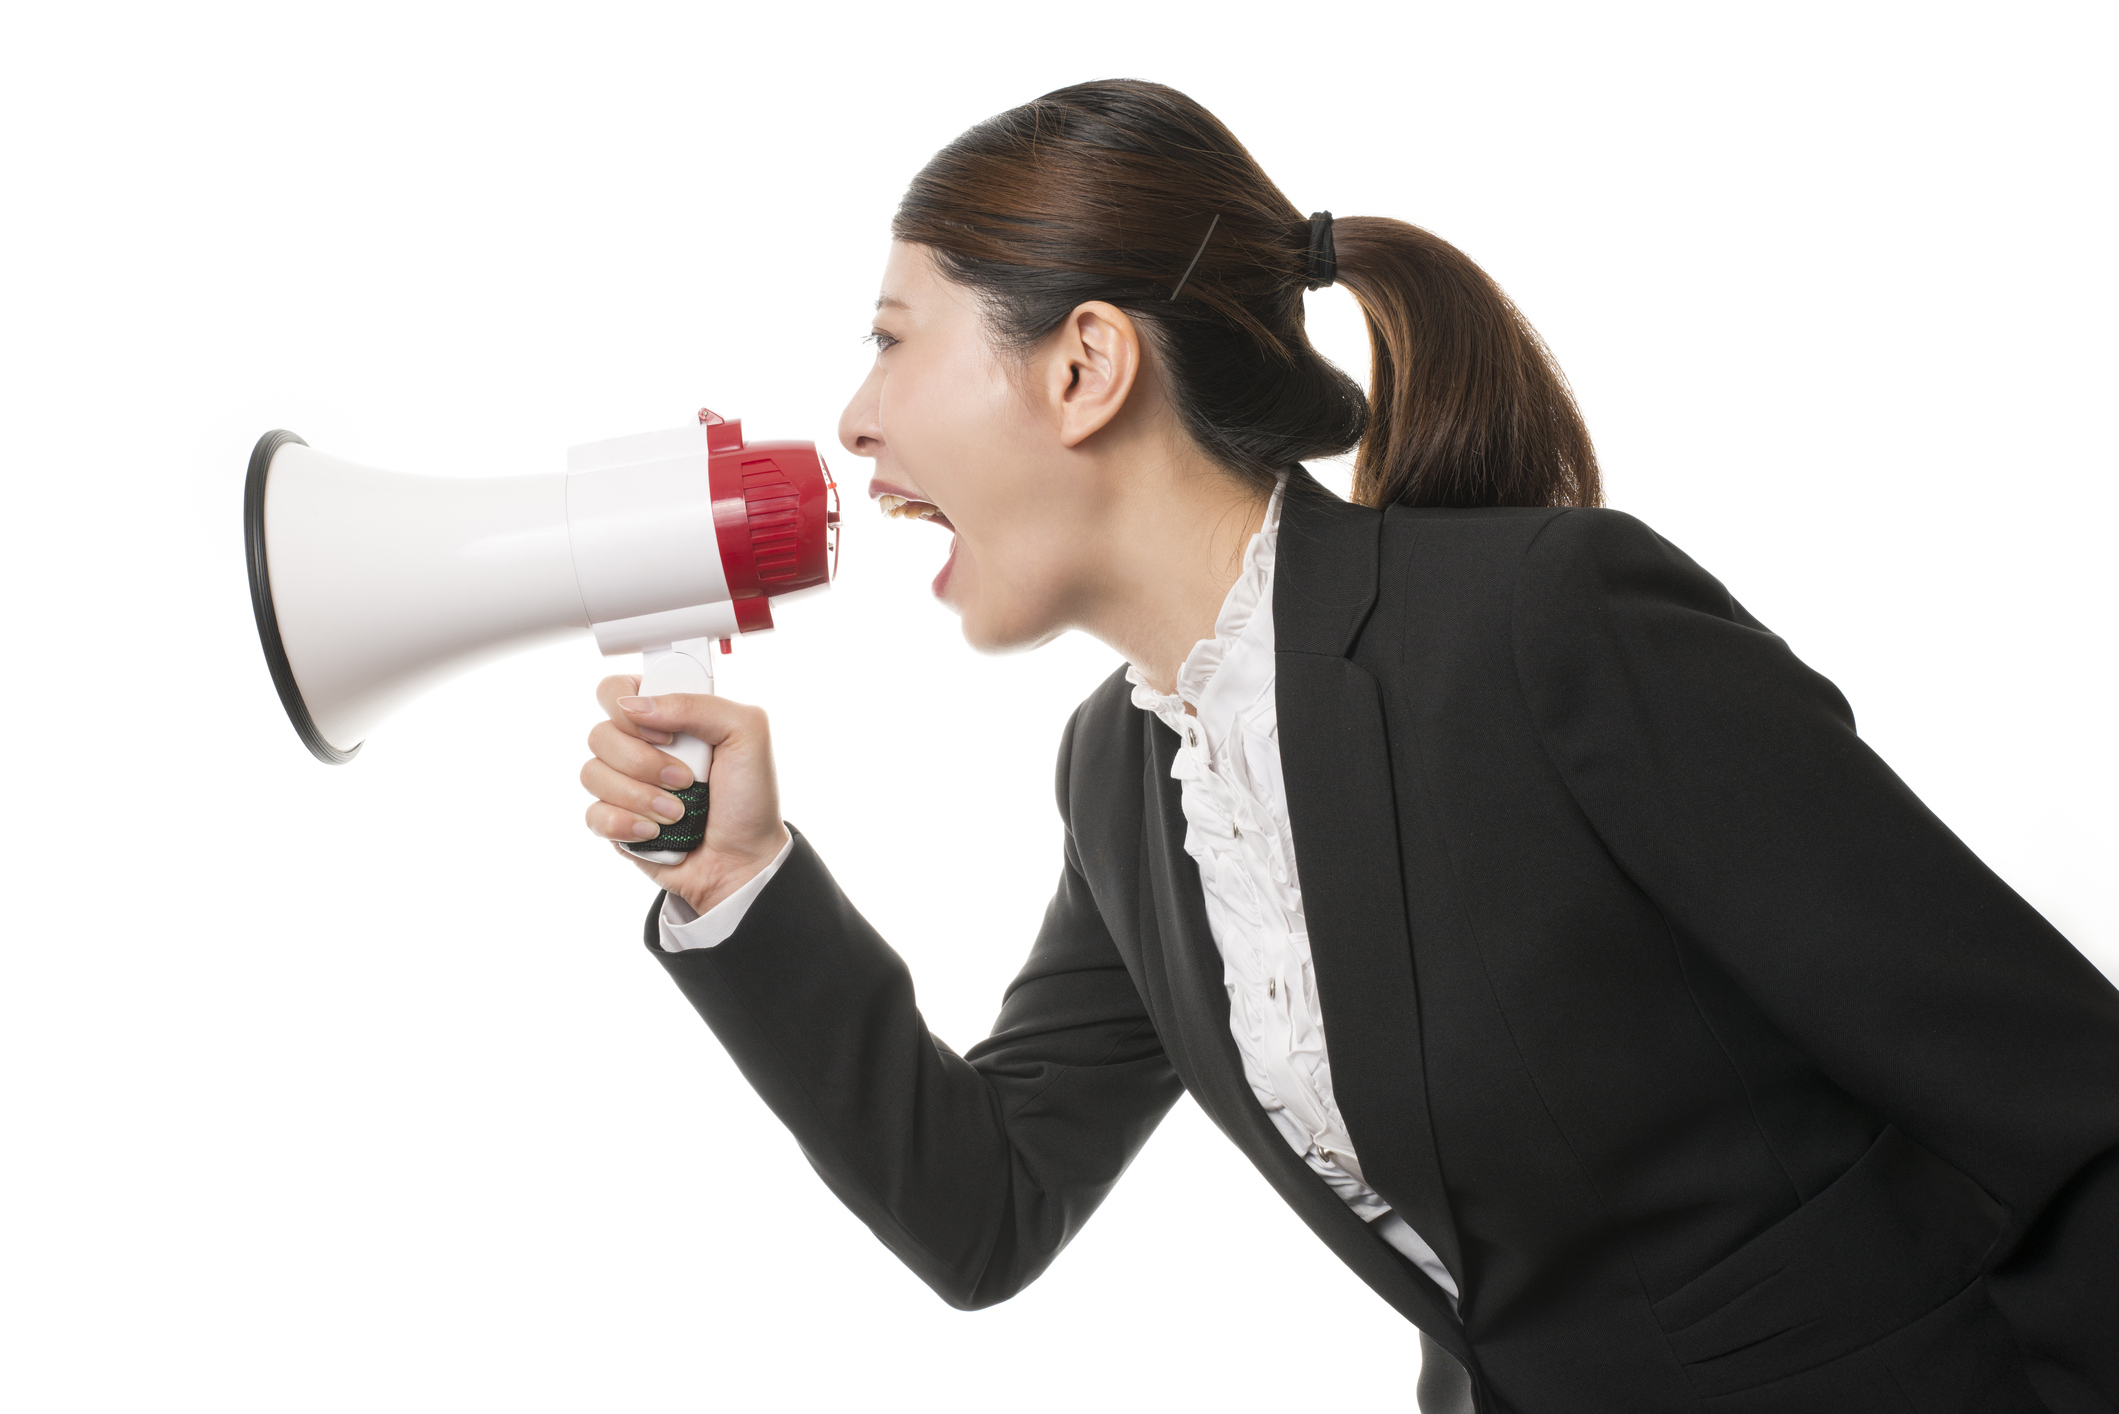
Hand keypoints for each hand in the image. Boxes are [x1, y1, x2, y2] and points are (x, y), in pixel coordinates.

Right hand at [581, 675, 790, 914]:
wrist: (744, 861)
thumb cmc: (750, 799)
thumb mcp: (746, 734)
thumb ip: (697, 705)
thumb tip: (635, 705)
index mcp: (667, 716)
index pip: (616, 690)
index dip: (629, 709)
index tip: (666, 734)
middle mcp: (639, 746)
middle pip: (599, 734)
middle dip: (644, 762)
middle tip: (684, 780)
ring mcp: (623, 785)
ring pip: (592, 774)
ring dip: (640, 797)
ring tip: (677, 813)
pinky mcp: (615, 822)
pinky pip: (593, 814)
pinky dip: (626, 824)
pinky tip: (655, 832)